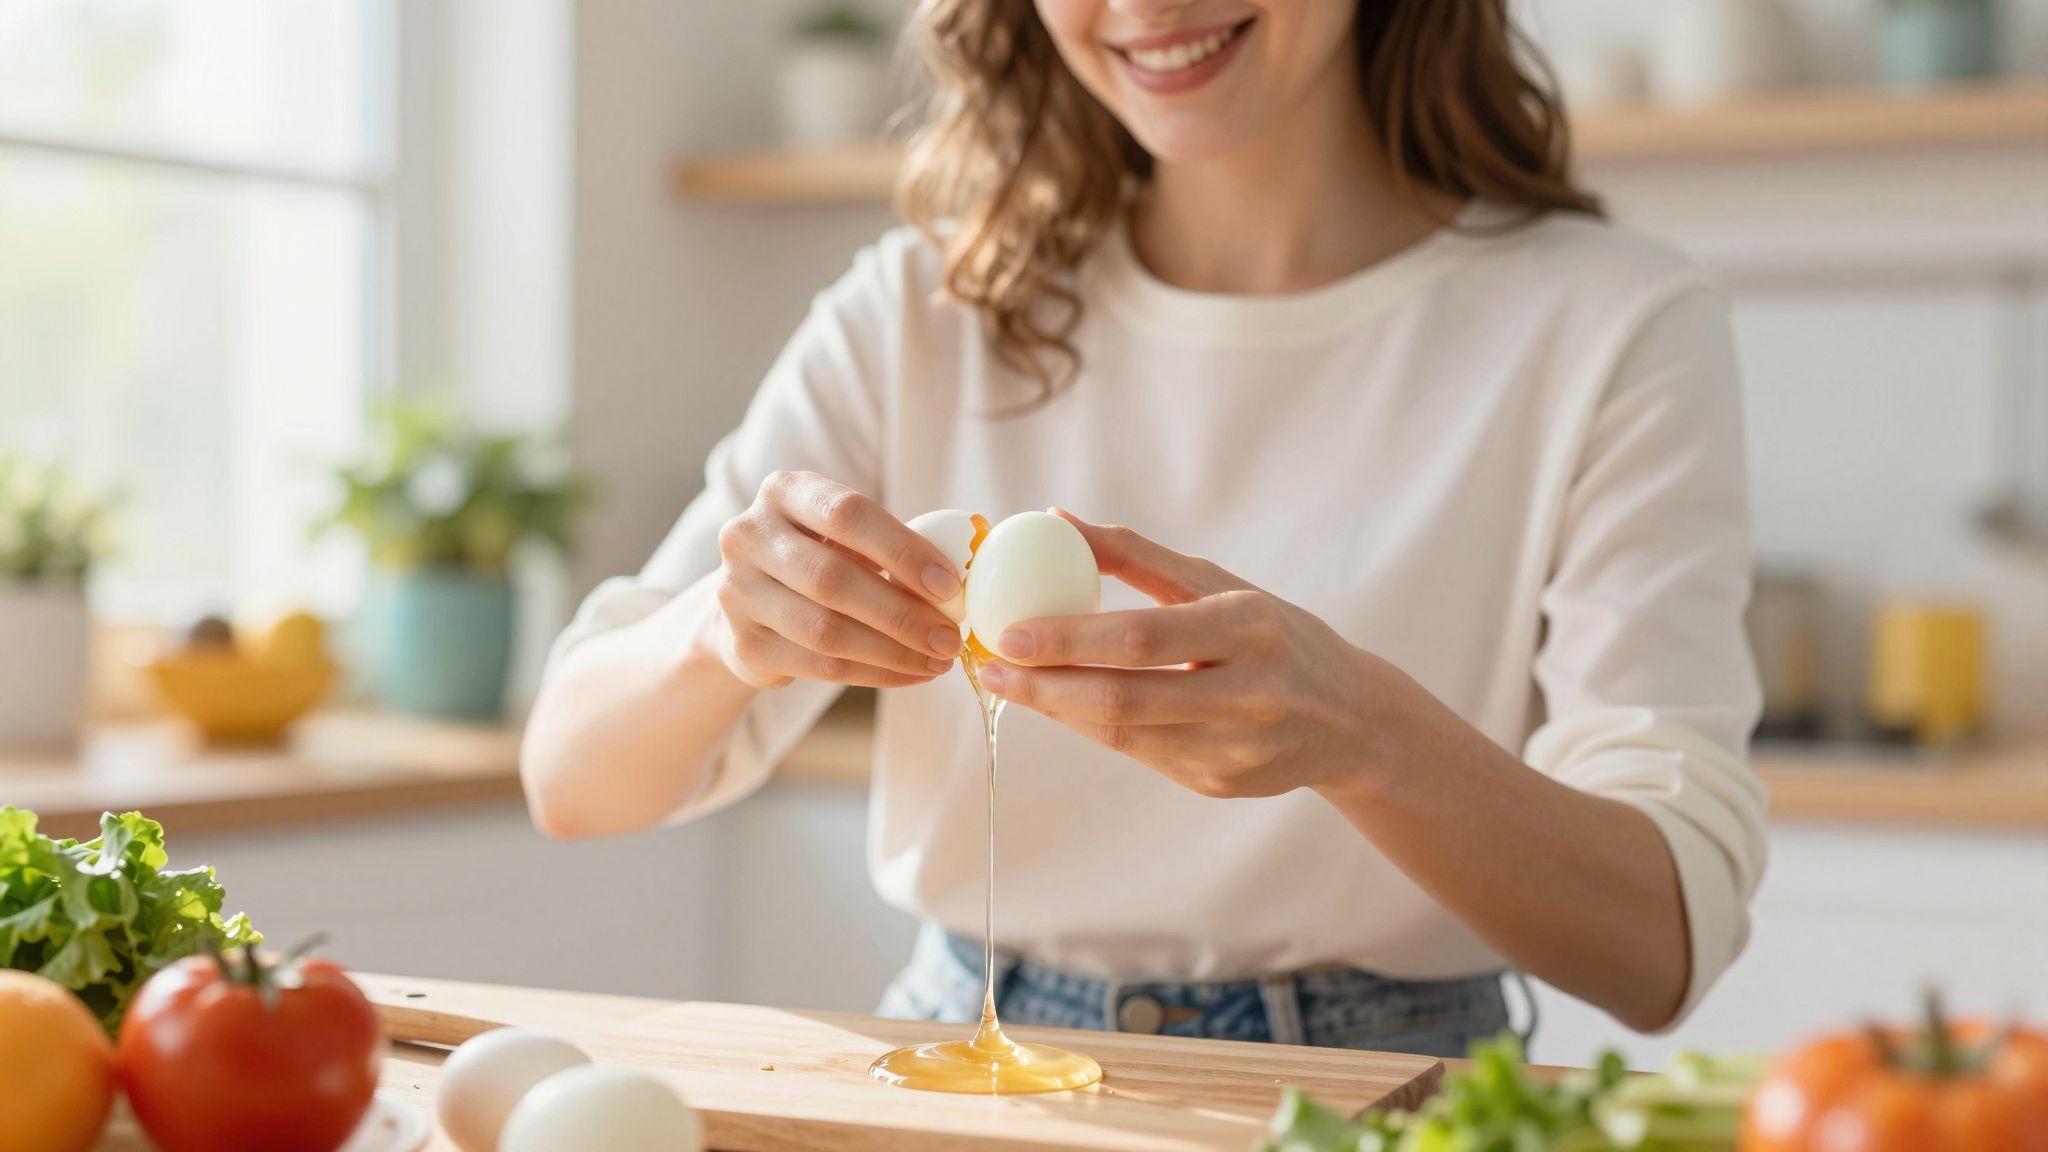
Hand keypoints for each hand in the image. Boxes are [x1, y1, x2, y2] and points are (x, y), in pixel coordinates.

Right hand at [709, 471, 964, 688]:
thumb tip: (961, 580)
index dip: (903, 550)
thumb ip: (892, 546)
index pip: (848, 514)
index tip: (949, 584)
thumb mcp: (845, 534)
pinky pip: (819, 667)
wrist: (749, 602)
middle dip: (902, 613)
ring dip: (892, 652)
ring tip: (937, 661)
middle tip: (949, 638)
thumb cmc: (819, 556)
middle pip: (832, 579)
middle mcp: (748, 535)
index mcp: (784, 492)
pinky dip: (874, 674)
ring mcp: (737, 592)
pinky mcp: (744, 645)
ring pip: (824, 630)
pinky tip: (910, 674)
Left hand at [973, 512, 1400, 798]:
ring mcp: (1236, 749)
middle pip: (1126, 699)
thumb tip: (1055, 521)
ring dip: (1059, 711)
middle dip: (1046, 687)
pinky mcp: (1221, 784)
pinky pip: (1140, 754)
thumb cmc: (1275, 635)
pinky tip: (1064, 706)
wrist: (1353, 721)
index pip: (1144, 638)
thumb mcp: (1222, 584)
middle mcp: (1249, 693)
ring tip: (1013, 684)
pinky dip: (1094, 728)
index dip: (1069, 639)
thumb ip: (1137, 555)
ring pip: (1125, 735)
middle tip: (992, 668)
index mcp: (1250, 628)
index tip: (1008, 632)